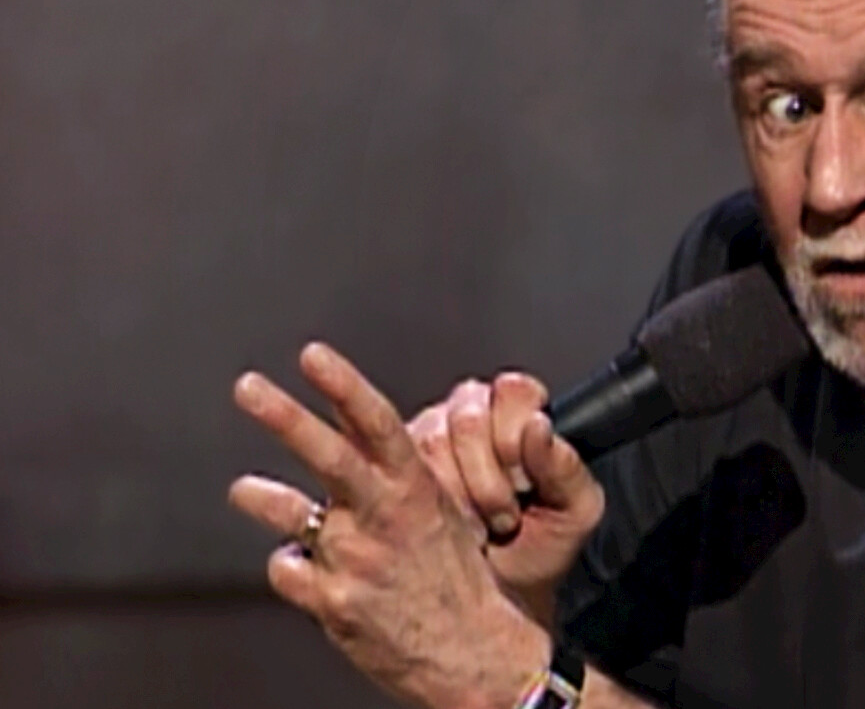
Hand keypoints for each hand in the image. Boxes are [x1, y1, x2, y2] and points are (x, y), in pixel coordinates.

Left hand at [228, 342, 547, 708]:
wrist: (475, 655)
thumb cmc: (459, 582)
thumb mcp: (442, 515)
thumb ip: (390, 477)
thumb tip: (343, 432)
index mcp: (418, 492)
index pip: (378, 426)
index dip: (344, 386)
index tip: (314, 355)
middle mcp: (383, 520)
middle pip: (330, 456)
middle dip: (286, 416)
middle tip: (248, 385)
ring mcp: (355, 561)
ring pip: (291, 515)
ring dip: (263, 497)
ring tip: (245, 489)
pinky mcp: (332, 604)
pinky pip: (289, 571)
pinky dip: (295, 569)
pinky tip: (312, 575)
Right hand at [409, 373, 605, 622]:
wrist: (499, 602)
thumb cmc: (536, 552)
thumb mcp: (573, 512)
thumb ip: (566, 466)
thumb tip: (539, 428)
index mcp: (515, 417)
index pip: (513, 390)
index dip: (518, 435)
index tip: (526, 478)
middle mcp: (466, 420)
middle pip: (468, 414)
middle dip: (490, 474)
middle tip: (505, 512)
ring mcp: (423, 443)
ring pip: (432, 440)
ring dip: (461, 495)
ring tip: (482, 527)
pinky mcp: (390, 473)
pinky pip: (398, 471)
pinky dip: (428, 508)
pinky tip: (452, 531)